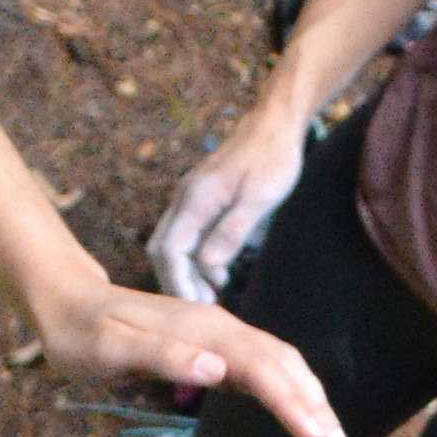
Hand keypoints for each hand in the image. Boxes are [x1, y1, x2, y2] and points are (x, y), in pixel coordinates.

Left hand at [35, 274, 348, 436]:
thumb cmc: (83, 332)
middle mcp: (221, 328)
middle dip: (316, 407)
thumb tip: (217, 371)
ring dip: (310, 400)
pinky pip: (263, 368)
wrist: (68, 304)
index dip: (292, 403)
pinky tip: (300, 412)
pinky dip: (289, 391)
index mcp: (205, 330)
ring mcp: (220, 336)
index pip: (261, 369)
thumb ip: (164, 356)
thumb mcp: (112, 348)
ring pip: (280, 366)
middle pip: (283, 367)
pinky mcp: (215, 347)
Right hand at [150, 111, 308, 305]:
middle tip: (202, 310)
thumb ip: (232, 231)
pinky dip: (195, 260)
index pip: (170, 249)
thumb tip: (207, 265)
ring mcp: (190, 199)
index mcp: (196, 198)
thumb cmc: (272, 159)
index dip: (179, 281)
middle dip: (177, 281)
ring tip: (211, 300)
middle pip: (163, 249)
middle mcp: (185, 198)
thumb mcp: (260, 198)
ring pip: (172, 244)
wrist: (273, 126)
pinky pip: (186, 236)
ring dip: (187, 273)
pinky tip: (216, 276)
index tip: (195, 307)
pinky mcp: (200, 201)